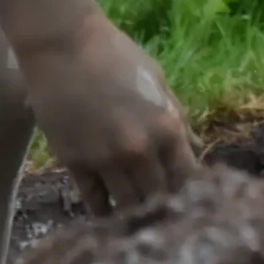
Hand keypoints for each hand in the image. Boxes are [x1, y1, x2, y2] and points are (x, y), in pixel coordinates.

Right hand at [20, 10, 196, 215]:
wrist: (65, 46)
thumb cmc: (118, 57)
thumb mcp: (159, 83)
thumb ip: (179, 119)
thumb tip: (198, 149)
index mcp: (167, 127)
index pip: (188, 177)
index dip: (191, 192)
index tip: (191, 198)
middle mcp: (139, 149)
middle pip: (159, 195)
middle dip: (165, 205)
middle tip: (166, 212)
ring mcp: (104, 159)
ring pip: (127, 203)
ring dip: (135, 212)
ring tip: (139, 217)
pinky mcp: (74, 163)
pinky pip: (93, 199)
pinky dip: (103, 209)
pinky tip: (109, 214)